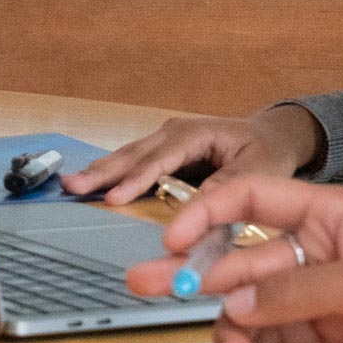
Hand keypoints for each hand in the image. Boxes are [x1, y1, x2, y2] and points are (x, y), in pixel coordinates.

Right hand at [62, 106, 325, 204]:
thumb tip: (196, 210)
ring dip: (100, 171)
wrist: (271, 136)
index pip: (161, 159)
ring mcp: (166, 140)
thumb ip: (227, 187)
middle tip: (72, 186)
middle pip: (134, 154)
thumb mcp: (258, 169)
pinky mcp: (163, 153)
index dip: (136, 180)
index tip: (114, 199)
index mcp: (197, 133)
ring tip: (70, 184)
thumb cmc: (266, 152)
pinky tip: (89, 183)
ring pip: (128, 156)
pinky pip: (133, 163)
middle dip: (103, 171)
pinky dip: (111, 173)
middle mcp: (175, 132)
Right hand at [126, 176, 342, 342]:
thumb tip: (231, 301)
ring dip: (229, 325)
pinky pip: (276, 339)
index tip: (172, 240)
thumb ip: (296, 292)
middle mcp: (319, 250)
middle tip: (144, 287)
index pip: (254, 198)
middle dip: (195, 273)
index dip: (207, 213)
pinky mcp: (331, 336)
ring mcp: (322, 296)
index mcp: (330, 214)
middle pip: (242, 257)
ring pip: (253, 305)